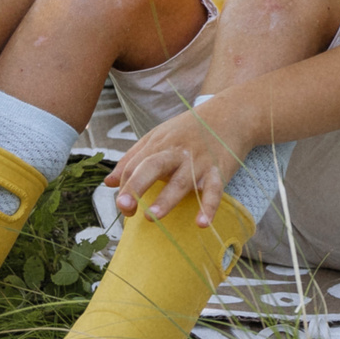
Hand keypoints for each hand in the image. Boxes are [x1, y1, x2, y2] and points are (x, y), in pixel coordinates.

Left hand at [105, 105, 255, 231]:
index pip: (134, 165)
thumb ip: (133, 159)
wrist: (230, 115)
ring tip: (152, 217)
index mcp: (158, 144)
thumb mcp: (158, 137)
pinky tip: (202, 223)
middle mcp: (176, 153)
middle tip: (124, 207)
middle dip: (137, 186)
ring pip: (181, 181)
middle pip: (153, 167)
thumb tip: (109, 182)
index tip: (123, 206)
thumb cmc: (189, 130)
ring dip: (167, 199)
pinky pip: (214, 190)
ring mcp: (198, 162)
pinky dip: (209, 207)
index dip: (125, 186)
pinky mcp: (219, 170)